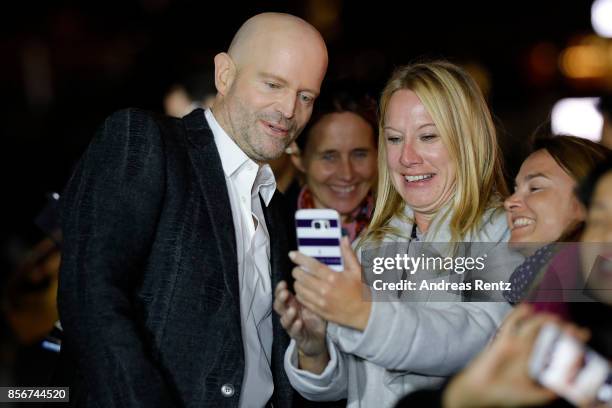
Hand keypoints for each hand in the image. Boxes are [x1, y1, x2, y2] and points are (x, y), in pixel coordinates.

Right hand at [273, 280, 328, 372]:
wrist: (317, 339)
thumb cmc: (314, 318)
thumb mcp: (314, 303)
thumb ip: (311, 292)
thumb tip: (314, 276)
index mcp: (292, 304)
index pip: (282, 295)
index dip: (280, 289)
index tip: (283, 282)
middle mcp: (289, 314)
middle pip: (279, 306)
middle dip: (280, 299)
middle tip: (285, 293)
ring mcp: (292, 325)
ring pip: (284, 320)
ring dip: (287, 314)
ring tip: (293, 310)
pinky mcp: (298, 336)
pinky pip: (294, 332)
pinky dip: (295, 327)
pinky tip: (299, 322)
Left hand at [290, 236, 371, 330]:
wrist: (364, 314)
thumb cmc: (361, 290)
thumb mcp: (357, 270)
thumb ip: (348, 254)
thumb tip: (343, 238)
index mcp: (333, 277)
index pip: (311, 265)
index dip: (299, 258)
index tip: (292, 254)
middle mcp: (324, 290)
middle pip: (301, 277)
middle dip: (296, 270)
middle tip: (298, 268)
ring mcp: (320, 302)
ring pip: (299, 289)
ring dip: (297, 282)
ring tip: (301, 279)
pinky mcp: (319, 311)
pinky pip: (302, 300)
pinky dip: (300, 294)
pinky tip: (304, 290)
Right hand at [443, 304, 589, 407]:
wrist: (481, 392)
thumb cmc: (506, 396)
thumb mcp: (535, 397)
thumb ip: (551, 390)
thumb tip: (568, 384)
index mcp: (538, 362)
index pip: (558, 346)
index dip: (571, 339)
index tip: (582, 334)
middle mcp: (529, 350)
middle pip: (549, 333)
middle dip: (562, 328)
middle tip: (571, 327)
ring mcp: (516, 343)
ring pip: (533, 325)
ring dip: (544, 319)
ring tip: (554, 319)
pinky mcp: (503, 339)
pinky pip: (511, 322)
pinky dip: (518, 313)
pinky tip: (528, 308)